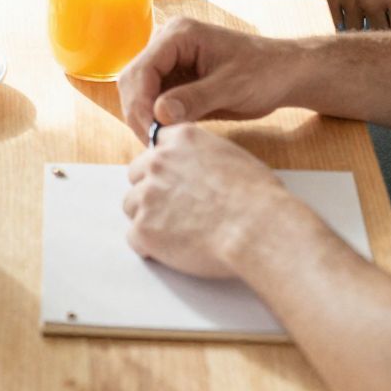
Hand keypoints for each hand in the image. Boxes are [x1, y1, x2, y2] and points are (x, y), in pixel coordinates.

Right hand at [116, 14, 306, 141]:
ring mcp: (169, 61)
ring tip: (162, 142)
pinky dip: (156, 119)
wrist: (284, 73)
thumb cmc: (264, 72)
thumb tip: (159, 114)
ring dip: (145, 118)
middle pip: (133, 80)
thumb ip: (194, 99)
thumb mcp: (232, 87)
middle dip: (139, 113)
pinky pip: (153, 100)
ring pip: (140, 93)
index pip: (142, 68)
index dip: (140, 102)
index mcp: (179, 34)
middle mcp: (167, 43)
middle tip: (154, 143)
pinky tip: (168, 136)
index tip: (150, 132)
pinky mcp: (174, 79)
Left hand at [123, 124, 287, 277]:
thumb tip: (200, 171)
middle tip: (174, 210)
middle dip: (151, 191)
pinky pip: (134, 238)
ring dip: (149, 218)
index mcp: (181, 140)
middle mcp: (158, 162)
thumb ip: (204, 158)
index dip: (165, 167)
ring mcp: (147, 195)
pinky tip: (172, 250)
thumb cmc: (258, 198)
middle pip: (136, 175)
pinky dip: (149, 246)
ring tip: (177, 232)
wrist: (256, 228)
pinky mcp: (144, 228)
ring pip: (132, 206)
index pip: (156, 147)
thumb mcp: (233, 158)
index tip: (174, 181)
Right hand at [310, 0, 390, 31]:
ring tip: (358, 29)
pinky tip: (340, 21)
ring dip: (358, 33)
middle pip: (380, 35)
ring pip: (355, 33)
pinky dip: (338, 26)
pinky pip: (334, 24)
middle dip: (381, 39)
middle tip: (379, 40)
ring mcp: (350, 0)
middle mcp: (375, 1)